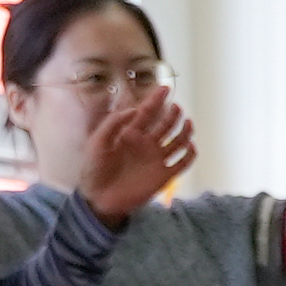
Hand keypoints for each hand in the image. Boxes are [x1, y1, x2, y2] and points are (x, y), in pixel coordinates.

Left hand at [84, 80, 196, 216]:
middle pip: (165, 124)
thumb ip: (113, 123)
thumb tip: (134, 110)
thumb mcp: (98, 141)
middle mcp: (146, 143)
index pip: (147, 112)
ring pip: (177, 141)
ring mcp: (156, 159)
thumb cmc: (95, 168)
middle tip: (175, 107)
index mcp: (130, 133)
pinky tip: (190, 146)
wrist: (99, 197)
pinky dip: (189, 154)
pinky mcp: (163, 176)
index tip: (165, 88)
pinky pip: (182, 163)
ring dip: (184, 131)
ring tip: (187, 122)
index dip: (156, 99)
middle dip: (172, 114)